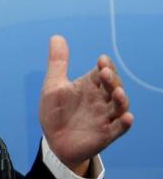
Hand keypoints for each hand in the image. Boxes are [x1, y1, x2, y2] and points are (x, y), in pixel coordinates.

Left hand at [39, 35, 132, 175]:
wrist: (53, 142)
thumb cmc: (55, 113)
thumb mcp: (53, 87)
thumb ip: (57, 64)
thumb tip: (56, 37)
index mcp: (90, 86)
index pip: (102, 72)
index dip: (105, 66)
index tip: (101, 60)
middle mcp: (101, 100)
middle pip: (113, 86)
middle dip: (112, 80)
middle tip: (104, 73)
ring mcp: (105, 117)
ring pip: (120, 106)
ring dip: (121, 99)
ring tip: (117, 92)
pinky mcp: (106, 134)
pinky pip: (119, 128)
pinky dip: (124, 122)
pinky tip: (125, 118)